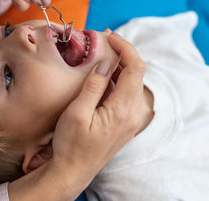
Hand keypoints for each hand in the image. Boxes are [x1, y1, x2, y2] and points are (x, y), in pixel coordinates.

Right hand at [50, 32, 145, 197]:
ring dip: (121, 65)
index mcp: (123, 110)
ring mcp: (131, 120)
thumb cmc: (71, 145)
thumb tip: (104, 63)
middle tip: (104, 40)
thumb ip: (93, 86)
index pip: (135, 68)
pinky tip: (103, 75)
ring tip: (102, 53)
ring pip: (133, 83)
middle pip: (137, 73)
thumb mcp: (76, 113)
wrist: (73, 171)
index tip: (110, 37)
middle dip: (124, 53)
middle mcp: (133, 114)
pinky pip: (127, 94)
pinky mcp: (126, 123)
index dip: (126, 47)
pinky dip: (118, 79)